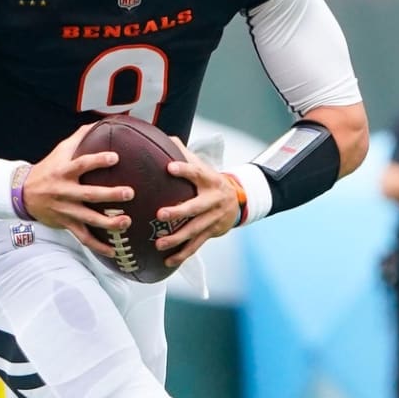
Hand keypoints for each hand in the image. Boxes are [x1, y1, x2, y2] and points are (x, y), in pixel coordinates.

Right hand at [21, 126, 133, 259]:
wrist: (22, 193)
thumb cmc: (48, 168)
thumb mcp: (60, 151)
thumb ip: (80, 138)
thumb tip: (100, 122)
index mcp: (64, 171)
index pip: (82, 164)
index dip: (98, 160)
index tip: (115, 157)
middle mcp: (64, 192)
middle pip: (89, 195)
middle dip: (110, 195)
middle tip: (129, 193)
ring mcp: (65, 210)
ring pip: (88, 219)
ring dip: (108, 223)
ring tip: (127, 222)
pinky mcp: (66, 225)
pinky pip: (83, 238)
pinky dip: (98, 246)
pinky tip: (114, 250)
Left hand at [151, 146, 238, 267]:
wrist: (239, 200)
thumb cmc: (210, 179)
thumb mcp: (202, 164)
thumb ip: (183, 153)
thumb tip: (163, 137)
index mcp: (209, 179)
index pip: (196, 172)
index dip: (184, 169)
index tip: (169, 167)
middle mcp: (213, 199)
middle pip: (196, 207)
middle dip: (178, 212)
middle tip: (160, 215)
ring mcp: (214, 217)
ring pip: (195, 230)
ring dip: (177, 238)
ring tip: (159, 243)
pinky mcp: (212, 232)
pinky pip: (197, 244)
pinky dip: (183, 254)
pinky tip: (169, 260)